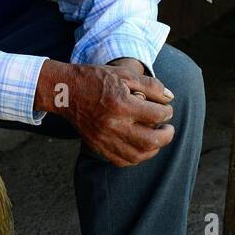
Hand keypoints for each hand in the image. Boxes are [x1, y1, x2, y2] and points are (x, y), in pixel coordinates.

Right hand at [35, 59, 174, 166]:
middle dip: (167, 135)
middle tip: (167, 128)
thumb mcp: (124, 74)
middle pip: (152, 140)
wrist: (65, 91)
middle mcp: (113, 124)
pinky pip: (122, 161)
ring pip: (139, 155)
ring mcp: (104, 138)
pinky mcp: (97, 145)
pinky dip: (135, 158)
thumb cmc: (95, 80)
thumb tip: (170, 99)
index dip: (167, 111)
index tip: (164, 109)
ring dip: (153, 149)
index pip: (157, 115)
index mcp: (121, 104)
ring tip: (156, 139)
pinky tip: (139, 147)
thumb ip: (151, 85)